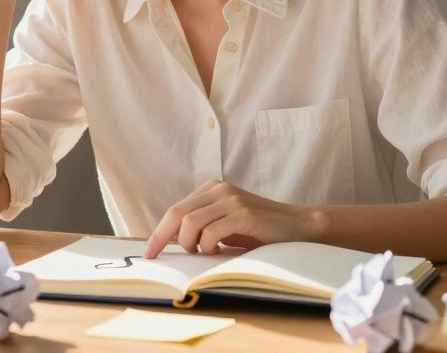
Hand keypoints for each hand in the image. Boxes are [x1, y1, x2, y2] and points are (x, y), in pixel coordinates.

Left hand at [142, 180, 318, 258]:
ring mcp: (231, 199)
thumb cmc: (259, 231)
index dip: (159, 231)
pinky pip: (211, 232)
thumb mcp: (226, 226)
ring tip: (201, 253)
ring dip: (190, 244)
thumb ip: (202, 228)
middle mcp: (219, 190)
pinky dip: (208, 246)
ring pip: (191, 222)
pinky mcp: (244, 213)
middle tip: (155, 257)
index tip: (148, 252)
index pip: (175, 210)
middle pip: (177, 213)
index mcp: (212, 190)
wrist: (298, 227)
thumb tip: (171, 242)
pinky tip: (218, 252)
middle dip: (161, 237)